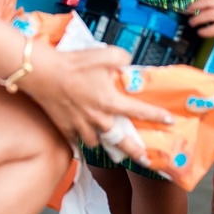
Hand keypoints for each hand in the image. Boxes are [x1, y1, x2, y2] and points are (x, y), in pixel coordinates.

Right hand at [25, 44, 169, 166]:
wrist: (43, 73)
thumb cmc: (74, 64)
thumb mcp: (104, 54)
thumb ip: (122, 58)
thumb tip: (127, 62)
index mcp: (111, 102)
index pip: (141, 111)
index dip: (158, 116)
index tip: (170, 121)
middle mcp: (99, 119)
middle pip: (121, 141)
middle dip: (135, 152)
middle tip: (145, 160)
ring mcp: (81, 126)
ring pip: (96, 142)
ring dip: (102, 142)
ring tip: (106, 143)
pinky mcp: (65, 128)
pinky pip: (76, 140)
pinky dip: (80, 140)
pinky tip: (81, 138)